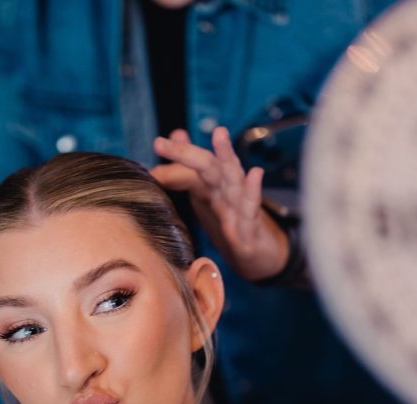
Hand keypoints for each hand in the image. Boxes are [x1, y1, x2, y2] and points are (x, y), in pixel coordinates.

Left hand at [151, 126, 289, 280]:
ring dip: (226, 157)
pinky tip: (255, 174)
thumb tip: (176, 135)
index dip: (172, 160)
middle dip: (187, 154)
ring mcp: (240, 210)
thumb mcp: (210, 198)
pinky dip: (253, 193)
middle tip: (160, 144)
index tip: (154, 148)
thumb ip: (189, 170)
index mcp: (211, 189)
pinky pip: (251, 211)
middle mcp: (226, 194)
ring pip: (233, 180)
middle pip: (208, 168)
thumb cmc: (234, 224)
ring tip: (219, 134)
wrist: (262, 255)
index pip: (189, 169)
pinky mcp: (251, 232)